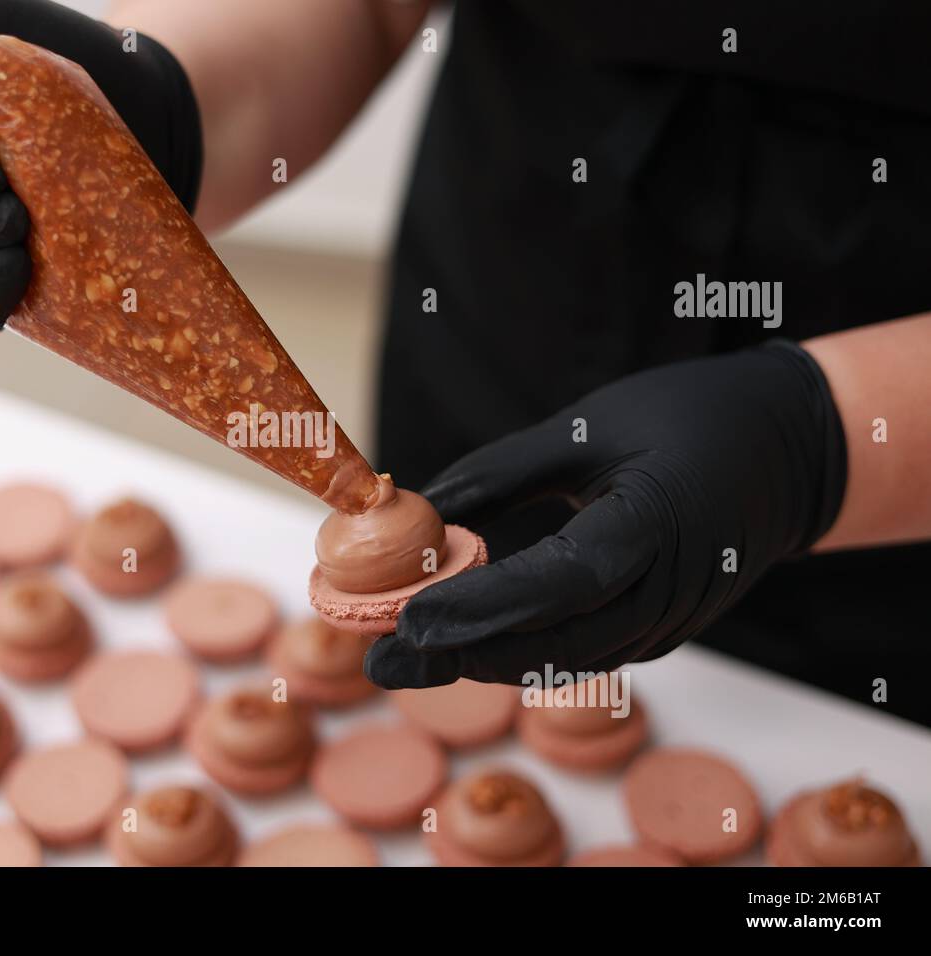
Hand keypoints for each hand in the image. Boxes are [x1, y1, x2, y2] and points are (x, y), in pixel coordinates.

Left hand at [365, 341, 847, 687]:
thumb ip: (505, 469)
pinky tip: (462, 648)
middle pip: (556, 642)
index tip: (412, 619)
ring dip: (483, 662)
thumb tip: (418, 505)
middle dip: (463, 655)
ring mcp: (670, 621)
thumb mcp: (593, 423)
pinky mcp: (661, 631)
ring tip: (403, 659)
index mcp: (658, 523)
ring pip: (566, 660)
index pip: (564, 580)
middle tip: (380, 659)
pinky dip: (519, 653)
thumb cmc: (689, 418)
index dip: (486, 605)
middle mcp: (669, 589)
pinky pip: (583, 654)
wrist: (790, 451)